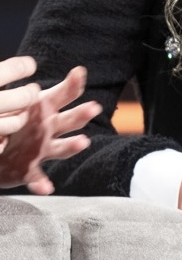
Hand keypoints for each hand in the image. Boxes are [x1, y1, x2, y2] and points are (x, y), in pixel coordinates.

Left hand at [0, 59, 101, 193]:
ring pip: (62, 147)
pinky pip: (37, 178)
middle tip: (94, 107)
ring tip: (83, 141)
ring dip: (73, 145)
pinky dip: (42, 183)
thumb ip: (19, 94)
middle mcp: (49, 128)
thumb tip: (27, 73)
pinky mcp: (29, 170)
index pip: (63, 94)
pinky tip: (46, 187)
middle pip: (70, 120)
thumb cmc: (6, 121)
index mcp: (44, 108)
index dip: (72, 84)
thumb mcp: (13, 103)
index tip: (79, 72)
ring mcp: (42, 150)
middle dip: (82, 113)